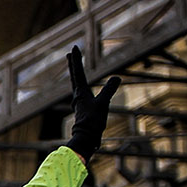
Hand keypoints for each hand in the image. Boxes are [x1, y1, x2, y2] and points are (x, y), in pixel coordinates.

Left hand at [65, 46, 119, 162]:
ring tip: (74, 67)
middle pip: (74, 76)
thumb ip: (109, 90)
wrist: (86, 139)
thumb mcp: (103, 104)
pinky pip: (81, 93)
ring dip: (76, 74)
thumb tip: (117, 77)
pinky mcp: (83, 109)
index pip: (78, 72)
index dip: (77, 60)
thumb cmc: (92, 122)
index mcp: (81, 93)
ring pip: (76, 84)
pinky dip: (81, 85)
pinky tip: (82, 89)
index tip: (74, 47)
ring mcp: (80, 103)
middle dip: (73, 64)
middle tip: (70, 53)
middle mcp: (78, 96)